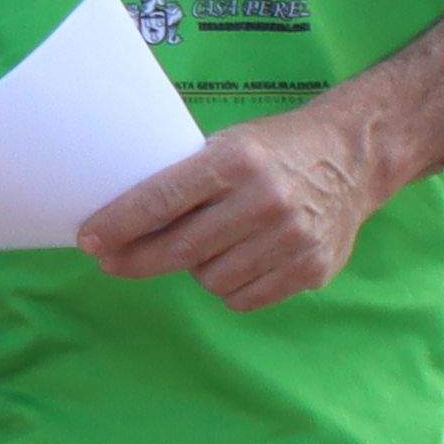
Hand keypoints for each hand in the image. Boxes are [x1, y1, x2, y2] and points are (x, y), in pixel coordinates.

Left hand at [79, 103, 388, 309]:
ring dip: (195, 269)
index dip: (120, 223)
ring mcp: (292, 238)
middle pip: (179, 249)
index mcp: (237, 160)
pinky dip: (229, 286)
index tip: (89, 240)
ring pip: (210, 279)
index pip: (162, 198)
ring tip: (209, 244)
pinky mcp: (311, 269)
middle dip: (135, 259)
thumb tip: (121, 223)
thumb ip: (186, 180)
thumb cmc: (274, 151)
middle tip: (111, 260)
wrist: (354, 157)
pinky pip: (242, 298)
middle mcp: (265, 199)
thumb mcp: (229, 144)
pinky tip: (238, 260)